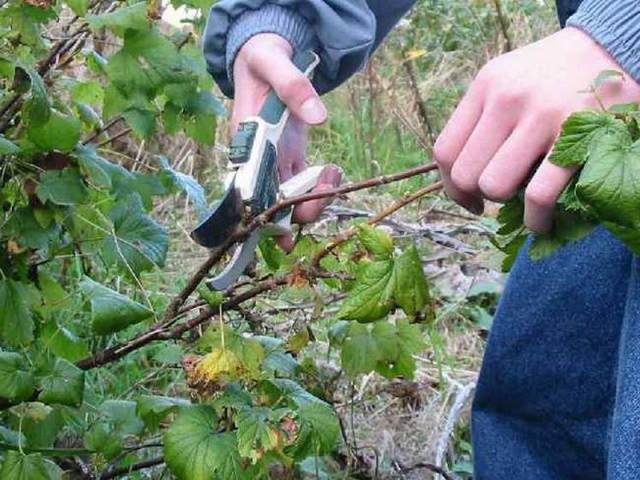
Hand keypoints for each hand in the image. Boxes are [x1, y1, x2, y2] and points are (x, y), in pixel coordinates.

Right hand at [233, 33, 341, 249]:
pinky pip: (304, 185)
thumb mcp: (273, 63)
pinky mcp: (290, 157)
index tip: (283, 235)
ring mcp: (275, 161)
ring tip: (334, 173)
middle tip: (327, 191)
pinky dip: (322, 187)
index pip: (249, 191)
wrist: (266, 55)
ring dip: (315, 200)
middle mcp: (257, 159)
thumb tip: (319, 117)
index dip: (264, 217)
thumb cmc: (262, 60)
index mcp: (245, 143)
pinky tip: (333, 171)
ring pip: (290, 199)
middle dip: (300, 210)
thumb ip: (293, 87)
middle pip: (272, 204)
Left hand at [434, 27, 639, 232]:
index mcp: (485, 85)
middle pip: (466, 174)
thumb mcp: (508, 79)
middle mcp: (507, 98)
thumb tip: (461, 176)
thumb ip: (482, 118)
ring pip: (495, 186)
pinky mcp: (577, 136)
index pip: (445, 150)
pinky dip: (536, 219)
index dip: (451, 185)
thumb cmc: (554, 75)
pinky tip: (541, 220)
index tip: (468, 197)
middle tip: (499, 197)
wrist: (614, 46)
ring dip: (506, 205)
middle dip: (478, 196)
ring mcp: (541, 115)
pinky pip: (539, 195)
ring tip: (522, 201)